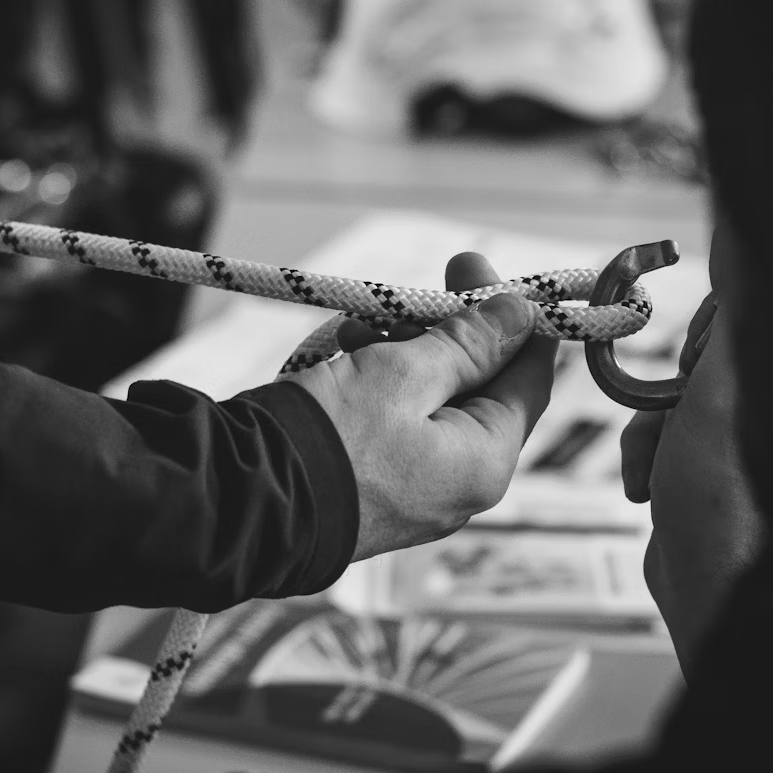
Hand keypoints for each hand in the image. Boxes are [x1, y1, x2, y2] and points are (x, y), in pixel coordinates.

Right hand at [285, 253, 557, 561]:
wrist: (244, 503)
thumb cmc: (329, 439)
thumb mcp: (403, 374)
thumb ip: (468, 343)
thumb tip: (520, 315)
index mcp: (484, 463)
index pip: (528, 378)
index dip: (513, 317)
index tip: (478, 269)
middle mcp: (460, 486)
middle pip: (479, 388)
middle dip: (447, 330)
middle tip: (422, 282)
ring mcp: (416, 493)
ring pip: (432, 402)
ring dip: (406, 351)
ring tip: (360, 322)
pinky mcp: (374, 491)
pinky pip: (396, 427)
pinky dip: (378, 385)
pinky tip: (345, 352)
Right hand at [620, 236, 763, 667]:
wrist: (706, 595)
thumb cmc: (721, 504)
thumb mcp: (715, 393)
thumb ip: (725, 316)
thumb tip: (735, 228)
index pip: (733, 320)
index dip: (694, 338)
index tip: (679, 365)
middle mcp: (761, 412)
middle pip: (695, 360)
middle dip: (665, 390)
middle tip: (669, 422)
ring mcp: (731, 447)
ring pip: (670, 403)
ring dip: (647, 431)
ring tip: (654, 471)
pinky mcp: (701, 477)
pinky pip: (658, 443)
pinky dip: (642, 460)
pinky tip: (646, 491)